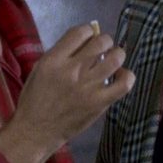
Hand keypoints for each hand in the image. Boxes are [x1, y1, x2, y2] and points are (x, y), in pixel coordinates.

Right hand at [0, 23, 134, 162]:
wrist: (36, 130)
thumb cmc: (35, 99)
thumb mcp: (40, 68)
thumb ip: (61, 53)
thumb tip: (85, 41)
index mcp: (54, 59)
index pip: (81, 32)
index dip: (88, 31)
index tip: (88, 39)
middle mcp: (73, 70)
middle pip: (101, 41)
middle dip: (105, 41)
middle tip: (102, 50)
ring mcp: (88, 87)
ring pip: (116, 58)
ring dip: (117, 55)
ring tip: (112, 60)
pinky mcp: (99, 103)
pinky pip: (124, 84)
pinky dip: (127, 76)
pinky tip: (120, 76)